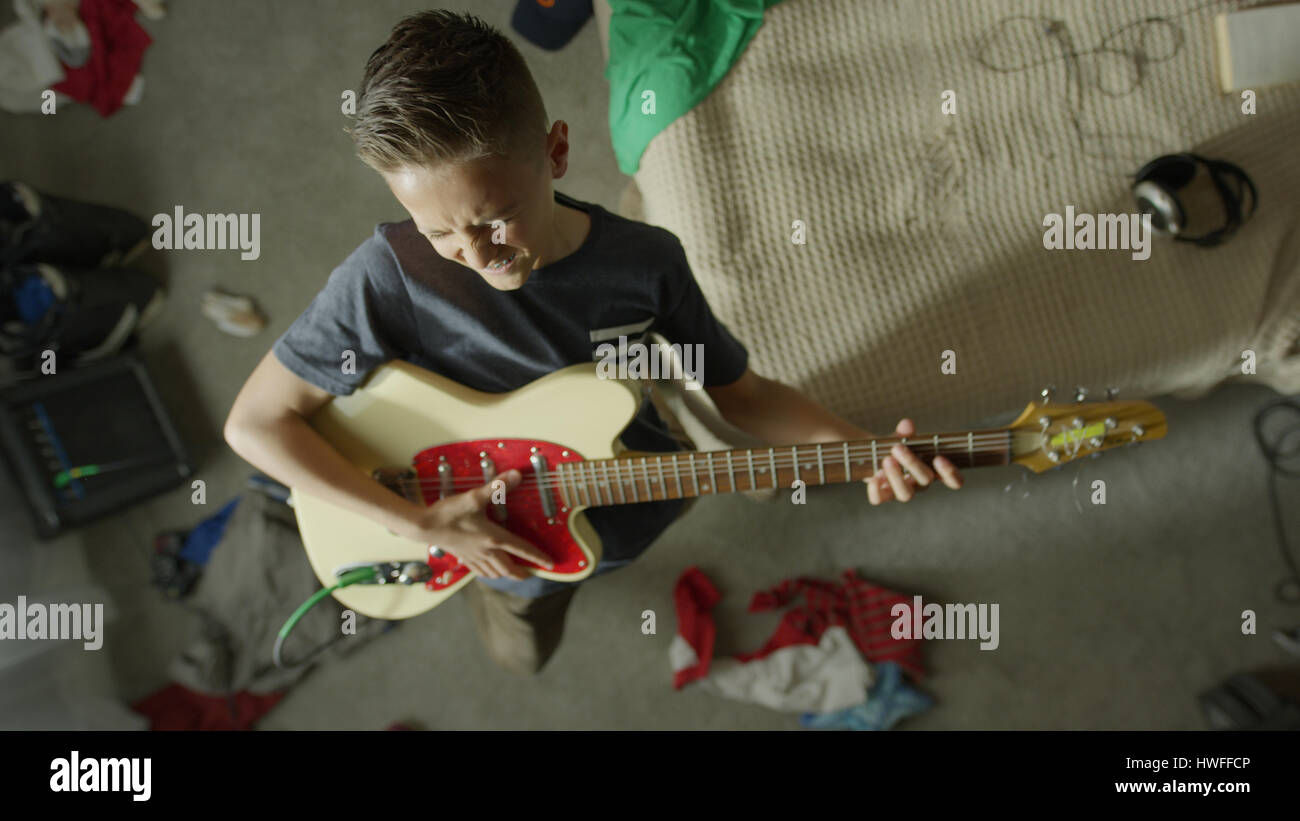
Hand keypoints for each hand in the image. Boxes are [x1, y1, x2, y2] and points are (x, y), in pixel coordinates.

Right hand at [415, 469, 554, 578]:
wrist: (423, 526)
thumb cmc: (449, 512)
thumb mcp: (474, 497)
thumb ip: (496, 486)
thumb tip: (516, 474)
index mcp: (493, 538)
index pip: (522, 549)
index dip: (538, 557)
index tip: (551, 564)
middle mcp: (486, 550)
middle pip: (508, 567)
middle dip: (522, 573)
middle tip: (532, 575)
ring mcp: (473, 556)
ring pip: (494, 572)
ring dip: (506, 575)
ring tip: (513, 575)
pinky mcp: (462, 557)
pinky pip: (478, 570)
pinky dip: (487, 573)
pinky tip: (487, 572)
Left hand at [865, 418, 962, 504]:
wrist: (873, 456)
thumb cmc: (895, 448)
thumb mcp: (900, 438)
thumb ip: (905, 434)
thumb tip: (906, 424)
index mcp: (932, 470)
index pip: (954, 480)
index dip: (951, 474)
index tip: (939, 458)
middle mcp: (920, 485)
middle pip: (925, 480)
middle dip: (912, 463)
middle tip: (897, 448)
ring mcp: (901, 492)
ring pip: (906, 494)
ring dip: (896, 477)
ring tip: (886, 460)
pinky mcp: (882, 495)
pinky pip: (880, 499)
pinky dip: (876, 490)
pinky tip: (873, 478)